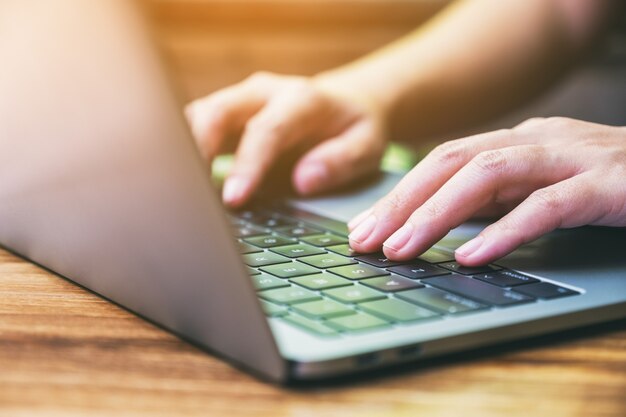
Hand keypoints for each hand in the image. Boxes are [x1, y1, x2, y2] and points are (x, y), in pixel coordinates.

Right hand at [186, 72, 387, 206]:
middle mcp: (264, 93)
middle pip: (218, 111)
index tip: (234, 198)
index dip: (247, 164)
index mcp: (302, 99)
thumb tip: (304, 180)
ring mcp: (240, 100)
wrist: (343, 104)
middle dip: (198, 149)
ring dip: (183, 150)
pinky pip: (195, 126)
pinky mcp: (225, 114)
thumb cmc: (352, 129)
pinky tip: (182, 183)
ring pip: (198, 115)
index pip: (267, 129)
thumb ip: (342, 160)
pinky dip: (183, 151)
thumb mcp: (367, 144)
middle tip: (189, 192)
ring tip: (179, 190)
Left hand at [347, 117, 625, 265]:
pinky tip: (473, 256)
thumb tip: (440, 225)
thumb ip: (497, 200)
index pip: (442, 161)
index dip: (398, 194)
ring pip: (489, 174)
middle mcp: (538, 140)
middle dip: (402, 202)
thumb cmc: (611, 185)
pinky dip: (506, 230)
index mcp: (519, 141)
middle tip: (365, 241)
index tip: (363, 228)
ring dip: (438, 214)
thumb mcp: (542, 188)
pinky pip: (548, 205)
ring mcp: (573, 157)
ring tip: (402, 249)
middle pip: (452, 161)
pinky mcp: (607, 185)